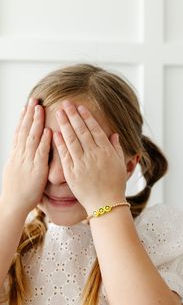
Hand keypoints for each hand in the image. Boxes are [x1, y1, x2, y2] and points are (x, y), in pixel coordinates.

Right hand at [1, 98, 51, 214]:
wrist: (13, 205)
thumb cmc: (16, 190)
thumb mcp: (15, 170)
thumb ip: (20, 158)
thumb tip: (22, 149)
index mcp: (16, 155)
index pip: (19, 132)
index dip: (23, 118)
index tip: (26, 106)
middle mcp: (20, 155)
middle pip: (24, 130)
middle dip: (29, 114)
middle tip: (34, 99)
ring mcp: (28, 162)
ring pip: (31, 138)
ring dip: (36, 122)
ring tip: (40, 108)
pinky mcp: (36, 170)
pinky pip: (40, 153)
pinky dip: (44, 142)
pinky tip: (48, 131)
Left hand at [53, 100, 126, 212]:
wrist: (106, 204)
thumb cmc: (115, 185)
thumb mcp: (120, 164)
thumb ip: (116, 148)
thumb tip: (114, 134)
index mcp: (106, 151)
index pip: (94, 129)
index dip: (86, 117)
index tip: (80, 107)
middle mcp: (94, 155)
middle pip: (81, 131)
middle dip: (73, 115)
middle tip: (65, 103)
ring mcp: (82, 163)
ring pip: (72, 140)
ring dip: (65, 124)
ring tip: (59, 112)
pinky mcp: (72, 173)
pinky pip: (65, 155)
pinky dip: (60, 143)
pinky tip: (55, 133)